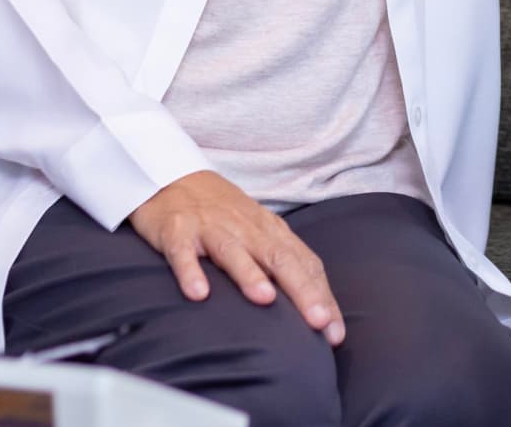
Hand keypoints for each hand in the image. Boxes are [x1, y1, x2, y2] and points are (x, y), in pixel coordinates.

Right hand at [129, 171, 344, 344]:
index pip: (304, 263)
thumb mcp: (258, 233)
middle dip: (301, 290)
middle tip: (318, 322)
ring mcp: (211, 228)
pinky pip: (184, 253)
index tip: (335, 332)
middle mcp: (246, 229)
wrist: (175, 178)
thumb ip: (281, 263)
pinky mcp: (178, 232)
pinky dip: (191, 272)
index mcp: (270, 231)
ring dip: (250, 275)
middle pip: (279, 258)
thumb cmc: (224, 215)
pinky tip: (198, 294)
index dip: (321, 296)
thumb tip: (311, 306)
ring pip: (234, 252)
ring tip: (265, 299)